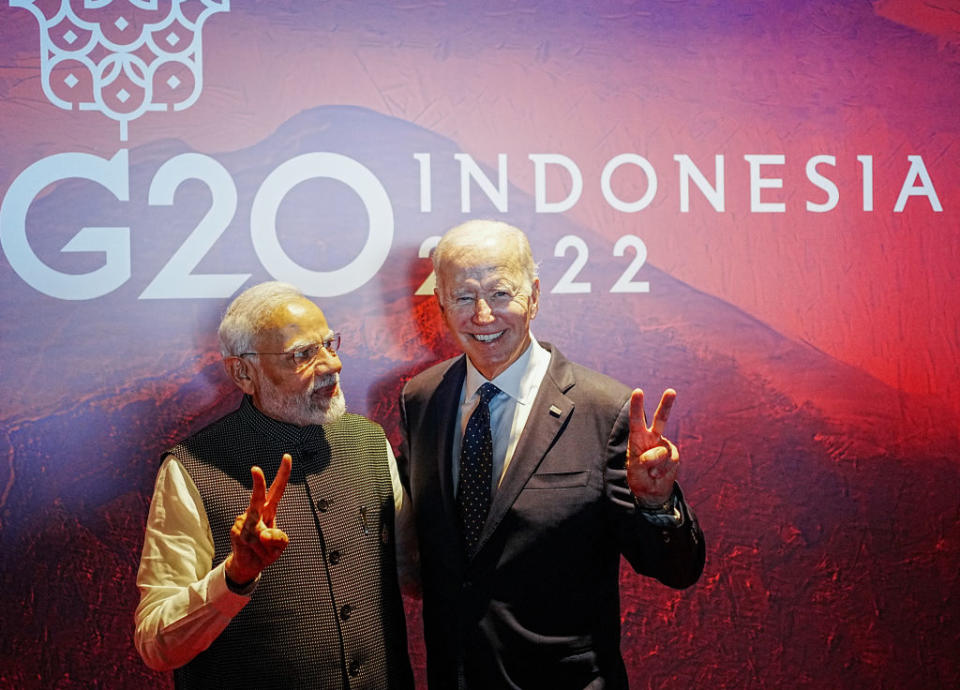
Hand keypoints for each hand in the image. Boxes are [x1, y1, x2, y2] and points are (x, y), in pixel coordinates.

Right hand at [224, 454, 291, 584]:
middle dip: (257, 484)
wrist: (248, 565)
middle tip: (255, 469)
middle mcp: (255, 513)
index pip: (277, 490)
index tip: (287, 457)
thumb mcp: (281, 545)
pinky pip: (254, 542)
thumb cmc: (265, 550)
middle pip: (257, 497)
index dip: (283, 474)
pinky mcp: (236, 533)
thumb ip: (279, 538)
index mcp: (268, 510)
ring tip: (262, 550)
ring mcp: (243, 522)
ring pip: (260, 533)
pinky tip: (253, 551)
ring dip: (266, 547)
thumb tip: (264, 534)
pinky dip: (259, 551)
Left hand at [626, 389, 678, 506]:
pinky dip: (663, 470)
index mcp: (637, 438)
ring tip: (650, 473)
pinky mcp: (674, 454)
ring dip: (655, 465)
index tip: (638, 391)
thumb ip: (644, 460)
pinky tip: (658, 474)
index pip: (636, 420)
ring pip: (662, 451)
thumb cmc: (639, 478)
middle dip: (667, 405)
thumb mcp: (636, 471)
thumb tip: (659, 452)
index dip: (637, 406)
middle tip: (671, 391)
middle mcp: (652, 437)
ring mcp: (664, 445)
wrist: (652, 492)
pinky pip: (671, 461)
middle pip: (660, 419)